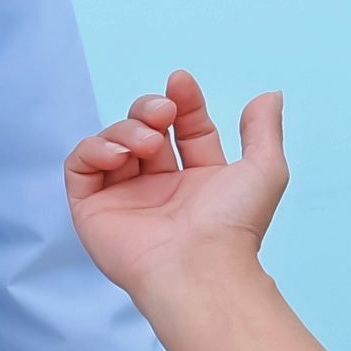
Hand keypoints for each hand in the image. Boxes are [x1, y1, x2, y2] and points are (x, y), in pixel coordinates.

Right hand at [64, 70, 287, 306]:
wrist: (200, 268)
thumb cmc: (234, 226)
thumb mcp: (264, 169)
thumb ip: (264, 129)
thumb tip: (270, 96)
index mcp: (199, 181)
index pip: (184, 129)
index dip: (183, 102)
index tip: (180, 82)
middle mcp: (160, 189)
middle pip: (144, 129)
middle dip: (149, 109)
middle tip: (162, 113)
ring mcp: (125, 200)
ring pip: (112, 142)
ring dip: (126, 129)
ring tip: (148, 144)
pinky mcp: (93, 211)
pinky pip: (80, 167)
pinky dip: (94, 149)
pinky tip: (119, 156)